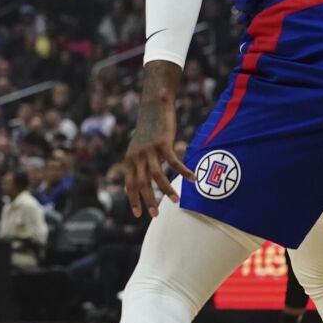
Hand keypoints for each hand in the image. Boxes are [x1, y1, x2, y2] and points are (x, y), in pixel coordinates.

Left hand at [124, 97, 195, 217]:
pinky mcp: (162, 143)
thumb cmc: (147, 132)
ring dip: (167, 190)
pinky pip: (174, 162)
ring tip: (176, 201)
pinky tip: (193, 179)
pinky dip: (184, 171)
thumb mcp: (138, 150)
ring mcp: (149, 150)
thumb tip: (133, 186)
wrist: (152, 106)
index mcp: (129, 160)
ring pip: (157, 175)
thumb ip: (138, 167)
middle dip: (148, 200)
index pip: (129, 184)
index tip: (138, 214)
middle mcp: (137, 157)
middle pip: (142, 184)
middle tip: (155, 215)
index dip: (133, 199)